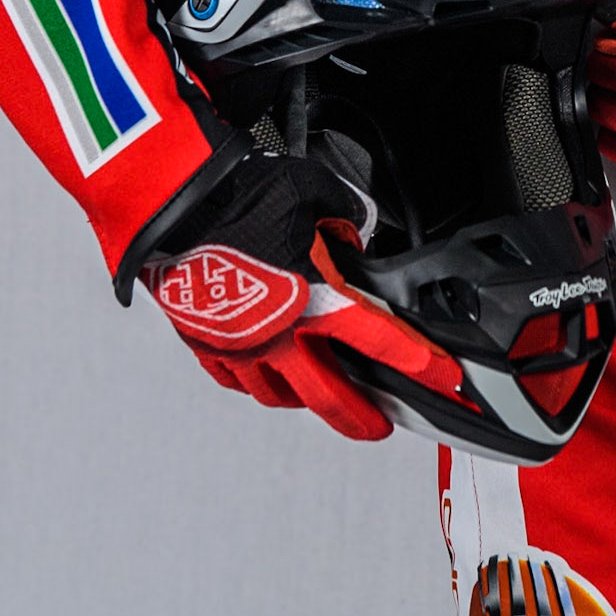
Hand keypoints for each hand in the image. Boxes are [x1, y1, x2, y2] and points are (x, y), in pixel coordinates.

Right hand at [143, 152, 456, 439]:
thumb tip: (356, 230)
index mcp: (314, 299)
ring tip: (322, 392)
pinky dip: (259, 381)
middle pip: (331, 396)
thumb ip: (346, 214)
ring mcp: (240, 345)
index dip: (419, 363)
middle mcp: (279, 334)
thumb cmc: (238, 194)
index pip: (381, 340)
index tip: (443, 379)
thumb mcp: (314, 190)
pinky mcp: (206, 343)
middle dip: (362, 417)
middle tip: (381, 425)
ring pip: (281, 395)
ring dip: (308, 398)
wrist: (172, 204)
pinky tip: (267, 373)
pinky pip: (238, 380)